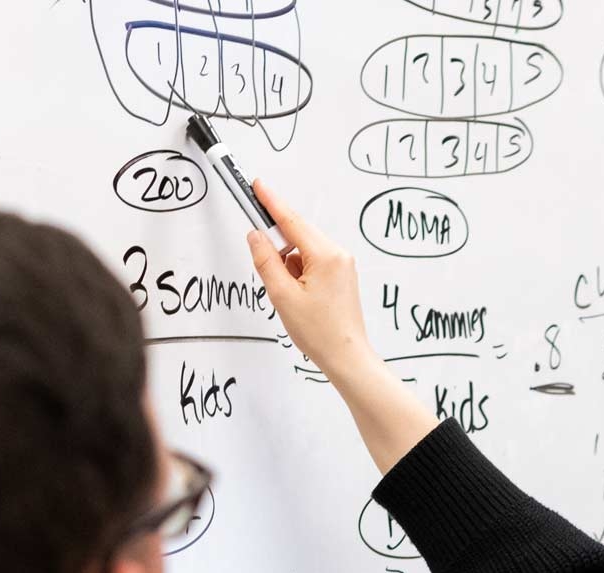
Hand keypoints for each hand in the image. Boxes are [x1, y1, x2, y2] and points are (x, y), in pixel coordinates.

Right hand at [242, 180, 438, 472]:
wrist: (347, 356)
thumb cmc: (319, 331)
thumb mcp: (282, 295)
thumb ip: (266, 260)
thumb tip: (256, 235)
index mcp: (325, 255)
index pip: (291, 220)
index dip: (271, 202)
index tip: (257, 185)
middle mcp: (338, 254)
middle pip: (298, 235)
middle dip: (279, 249)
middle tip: (271, 273)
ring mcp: (343, 265)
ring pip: (304, 251)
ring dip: (289, 265)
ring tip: (291, 298)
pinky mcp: (342, 275)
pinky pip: (313, 262)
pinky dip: (299, 273)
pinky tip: (299, 297)